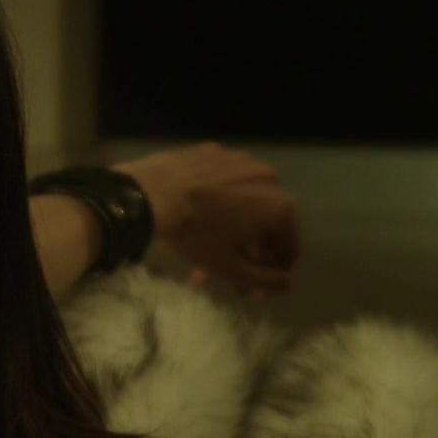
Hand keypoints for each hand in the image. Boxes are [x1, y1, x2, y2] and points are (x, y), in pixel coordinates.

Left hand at [116, 142, 298, 298]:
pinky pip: (222, 183)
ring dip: (230, 228)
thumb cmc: (196, 235)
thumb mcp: (230, 267)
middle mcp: (270, 178)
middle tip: (225, 272)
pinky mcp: (213, 151)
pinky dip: (216, 200)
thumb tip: (287, 283)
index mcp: (281, 207)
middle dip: (246, 253)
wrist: (149, 194)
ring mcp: (241, 160)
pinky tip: (195, 213)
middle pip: (264, 224)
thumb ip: (265, 279)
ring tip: (204, 249)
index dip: (272, 271)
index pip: (287, 248)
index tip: (252, 286)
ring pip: (243, 202)